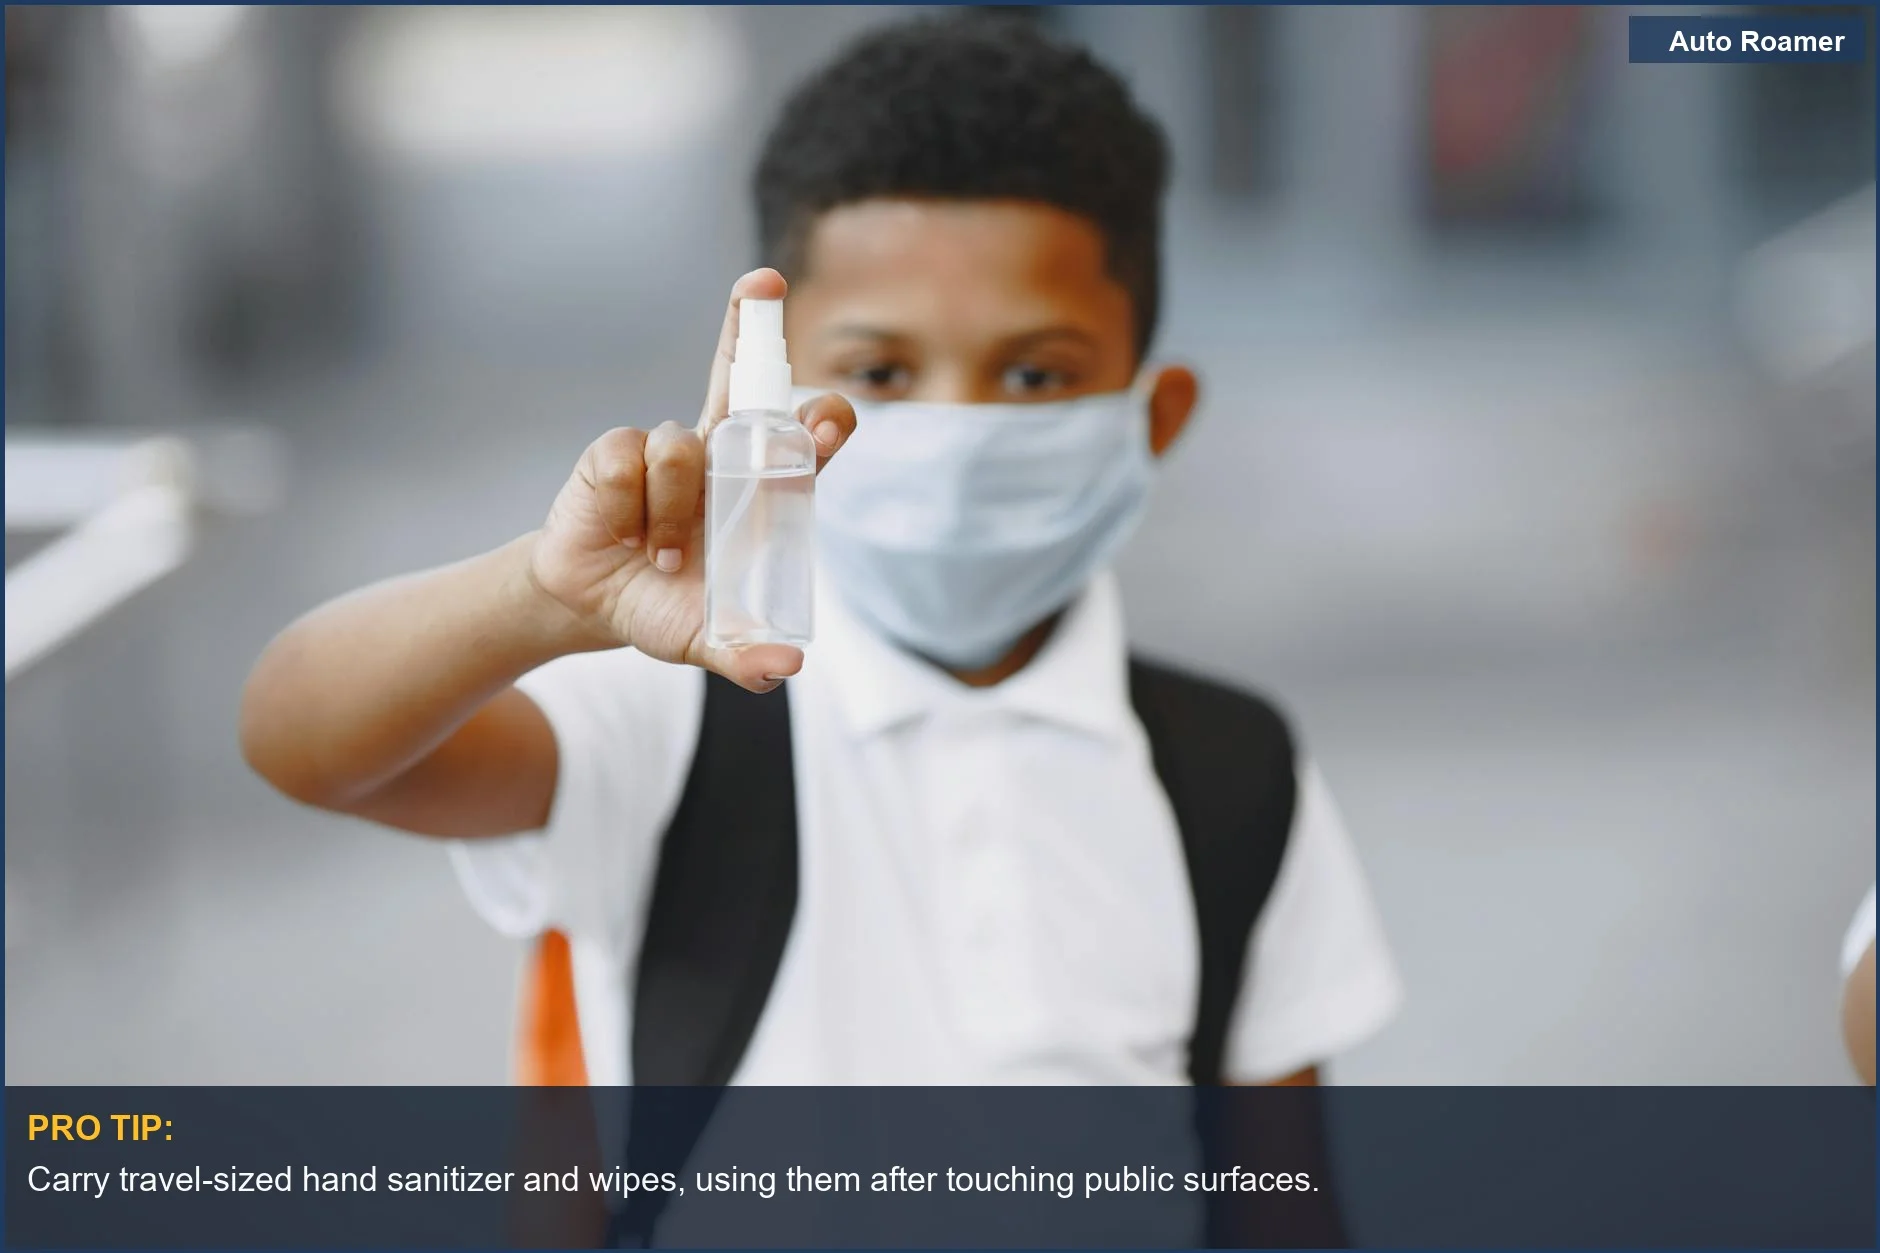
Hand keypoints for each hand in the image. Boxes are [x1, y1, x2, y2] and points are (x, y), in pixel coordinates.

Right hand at [527, 269, 855, 691]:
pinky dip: (629, 506)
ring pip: (682, 447)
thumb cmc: (669, 606)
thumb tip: (784, 666)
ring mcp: (670, 448)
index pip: (807, 443)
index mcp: (765, 492)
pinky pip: (628, 459)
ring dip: (673, 514)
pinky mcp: (616, 452)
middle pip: (746, 375)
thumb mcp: (712, 640)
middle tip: (764, 282)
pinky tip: (626, 530)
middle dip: (753, 322)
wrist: (595, 603)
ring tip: (664, 556)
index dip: (822, 426)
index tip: (829, 419)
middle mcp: (724, 455)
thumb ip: (750, 656)